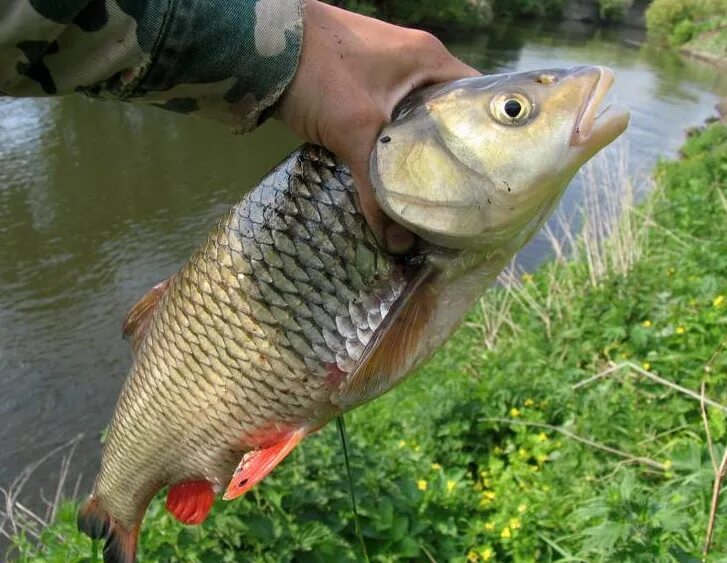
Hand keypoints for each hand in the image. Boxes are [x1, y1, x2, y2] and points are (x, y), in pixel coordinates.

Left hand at [279, 0, 478, 252]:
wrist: (262, 46)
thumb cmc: (321, 76)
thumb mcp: (354, 133)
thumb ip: (376, 189)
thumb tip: (397, 244)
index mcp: (431, 59)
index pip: (477, 99)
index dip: (485, 139)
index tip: (485, 178)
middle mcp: (418, 60)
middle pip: (448, 112)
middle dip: (450, 151)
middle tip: (457, 192)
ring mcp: (390, 68)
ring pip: (417, 116)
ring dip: (419, 147)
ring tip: (429, 188)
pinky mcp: (364, 81)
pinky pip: (392, 115)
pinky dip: (393, 140)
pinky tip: (392, 168)